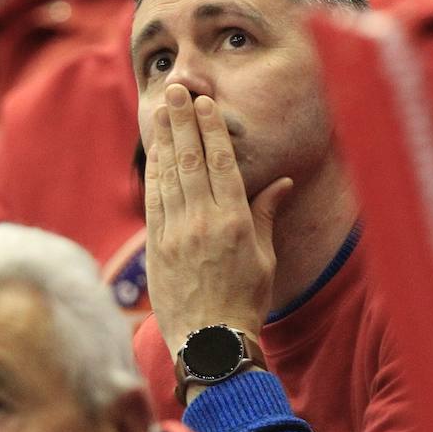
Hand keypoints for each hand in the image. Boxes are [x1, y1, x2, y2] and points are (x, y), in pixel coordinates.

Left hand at [145, 83, 291, 355]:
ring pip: (168, 175)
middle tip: (176, 91)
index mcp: (234, 221)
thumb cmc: (245, 301)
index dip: (211, 129)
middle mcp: (202, 221)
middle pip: (190, 160)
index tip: (205, 104)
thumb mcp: (264, 257)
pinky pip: (153, 200)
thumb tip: (280, 183)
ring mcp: (175, 232)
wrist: (210, 340)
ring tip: (160, 110)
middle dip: (182, 122)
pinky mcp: (156, 245)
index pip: (221, 163)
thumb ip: (266, 215)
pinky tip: (152, 153)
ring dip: (163, 140)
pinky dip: (152, 172)